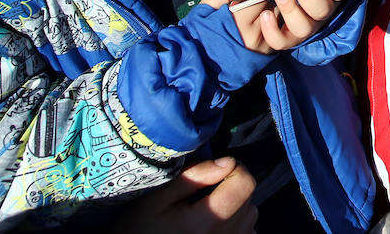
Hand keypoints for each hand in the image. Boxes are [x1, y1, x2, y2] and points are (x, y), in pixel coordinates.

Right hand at [118, 157, 256, 233]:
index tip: (214, 170)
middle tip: (203, 192)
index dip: (233, 168)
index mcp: (207, 220)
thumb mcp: (158, 199)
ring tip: (207, 210)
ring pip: (250, 215)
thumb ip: (194, 177)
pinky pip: (246, 233)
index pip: (245, 183)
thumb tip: (228, 162)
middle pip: (248, 198)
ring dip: (235, 206)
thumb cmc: (139, 229)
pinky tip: (212, 226)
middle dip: (231, 186)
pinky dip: (235, 225)